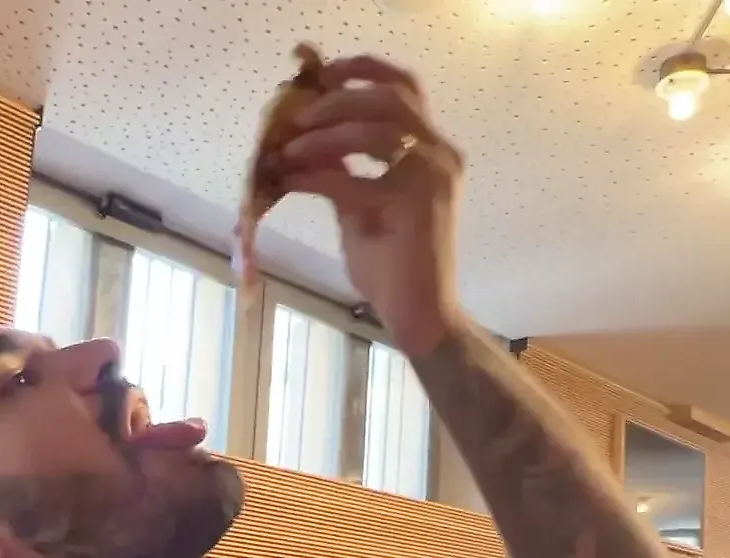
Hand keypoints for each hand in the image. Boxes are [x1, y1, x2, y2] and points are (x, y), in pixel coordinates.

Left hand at [274, 55, 462, 357]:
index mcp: (432, 150)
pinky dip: (317, 177)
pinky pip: (356, 180)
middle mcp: (441, 155)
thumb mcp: (358, 205)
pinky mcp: (416, 206)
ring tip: (289, 148)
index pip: (404, 88)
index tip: (321, 73)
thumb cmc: (392, 264)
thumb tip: (304, 138)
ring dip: (324, 134)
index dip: (363, 71)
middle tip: (297, 114)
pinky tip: (291, 182)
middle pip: (392, 96)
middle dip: (338, 98)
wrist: (419, 314)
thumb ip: (340, 168)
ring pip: (377, 128)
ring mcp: (433, 178)